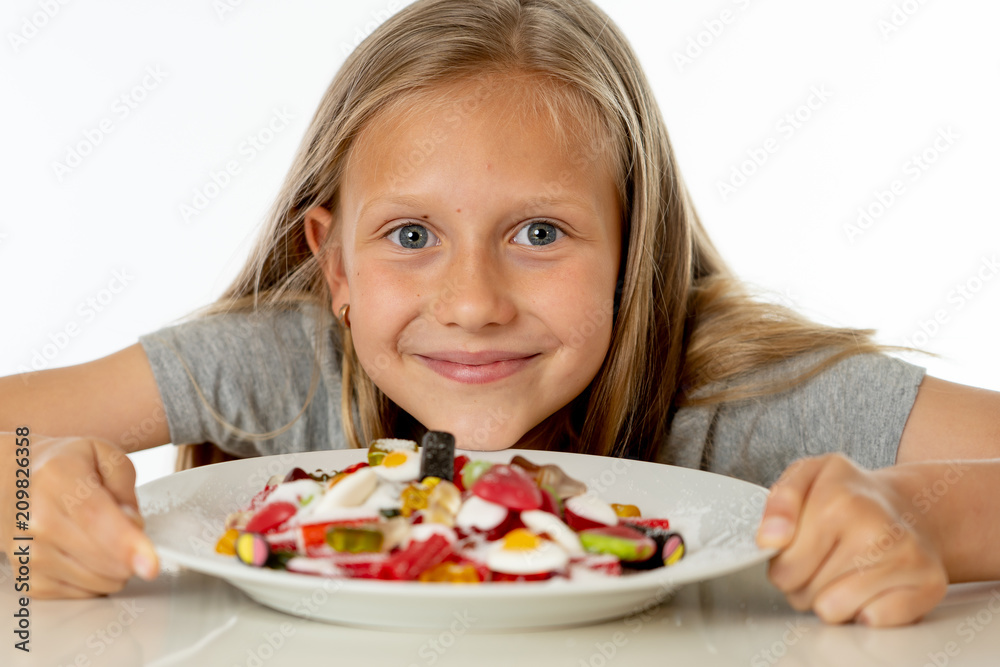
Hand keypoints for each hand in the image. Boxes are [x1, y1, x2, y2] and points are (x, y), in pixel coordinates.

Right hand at [2, 433, 158, 597]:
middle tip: (125, 526)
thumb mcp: (104, 454)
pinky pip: (83, 592)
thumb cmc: (64, 466)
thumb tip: (133, 525)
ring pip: (97, 581)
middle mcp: (36, 519)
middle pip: (100, 557)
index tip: (150, 565)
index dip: (126, 545)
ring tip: (101, 536)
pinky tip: (85, 552)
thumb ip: (126, 485)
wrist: (15, 480)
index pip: (96, 519)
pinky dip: (96, 577)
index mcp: (58, 480)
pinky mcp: (28, 577)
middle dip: (130, 551)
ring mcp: (28, 553)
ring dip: (115, 566)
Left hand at [756, 453, 947, 626]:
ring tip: (844, 570)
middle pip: (804, 594)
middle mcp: (876, 530)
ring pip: (834, 611)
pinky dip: (868, 609)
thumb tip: (769, 539)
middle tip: (823, 558)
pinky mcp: (929, 585)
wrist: (910, 504)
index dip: (782, 565)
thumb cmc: (850, 494)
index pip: (784, 568)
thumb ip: (779, 502)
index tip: (795, 549)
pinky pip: (873, 620)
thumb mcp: (806, 475)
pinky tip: (873, 583)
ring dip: (832, 598)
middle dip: (804, 583)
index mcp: (838, 500)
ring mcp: (907, 559)